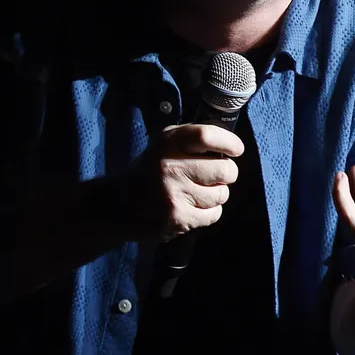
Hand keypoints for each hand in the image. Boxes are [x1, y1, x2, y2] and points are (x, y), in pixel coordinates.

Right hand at [130, 123, 242, 241]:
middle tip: (215, 175)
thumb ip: (193, 138)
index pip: (207, 136)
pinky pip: (214, 214)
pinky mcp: (179, 219)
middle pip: (225, 170)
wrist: (117, 205)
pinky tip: (193, 207)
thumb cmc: (150, 171)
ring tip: (198, 192)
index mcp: (168, 144)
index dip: (229, 142)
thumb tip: (229, 142)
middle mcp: (171, 167)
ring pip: (222, 194)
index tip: (236, 149)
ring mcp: (175, 195)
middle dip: (226, 173)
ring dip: (216, 194)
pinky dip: (209, 212)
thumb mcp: (164, 144)